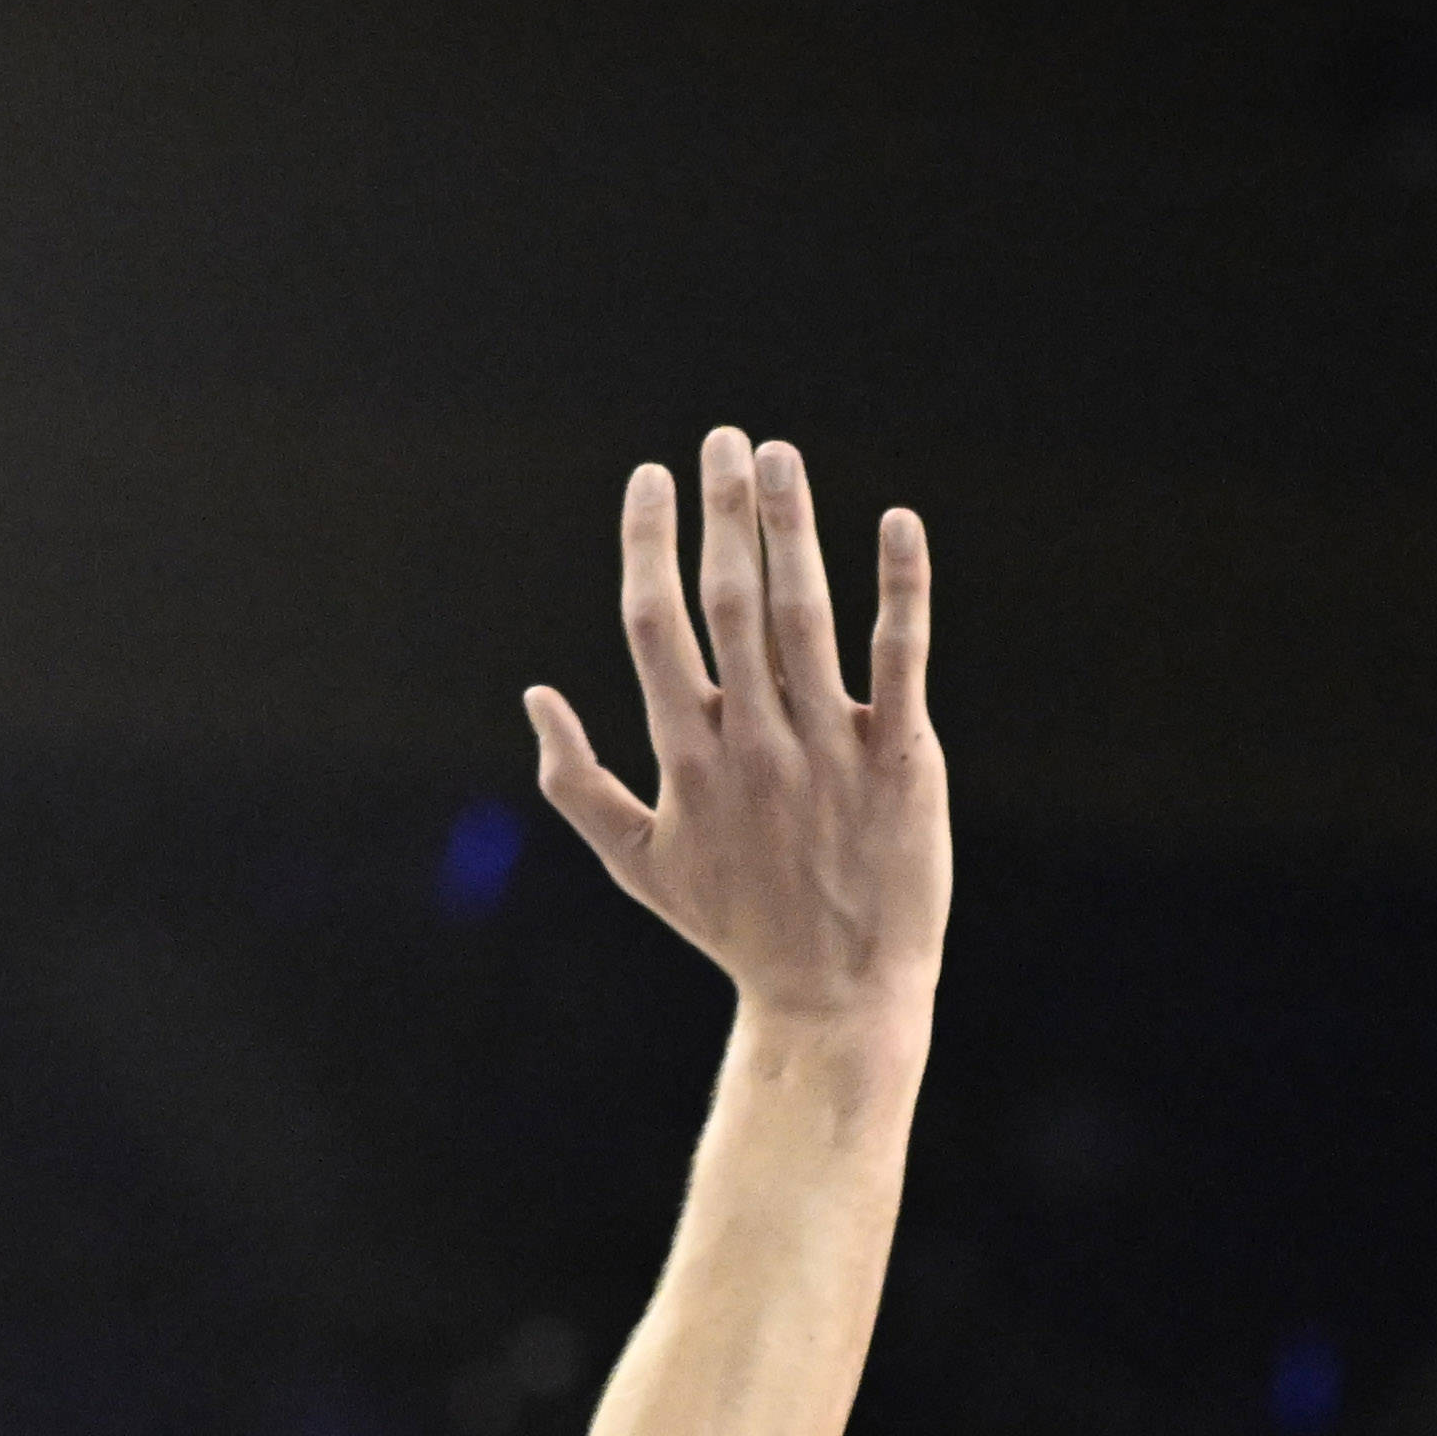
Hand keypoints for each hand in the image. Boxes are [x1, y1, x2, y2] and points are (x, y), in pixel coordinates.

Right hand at [527, 432, 945, 1026]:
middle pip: (729, 603)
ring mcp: (828, 750)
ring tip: (779, 455)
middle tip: (722, 438)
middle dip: (721, 512)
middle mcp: (754, 745)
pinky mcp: (900, 760)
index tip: (651, 477)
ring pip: (805, 617)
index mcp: (688, 760)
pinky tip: (897, 522)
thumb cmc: (736, 927)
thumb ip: (576, 784)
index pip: (655, 628)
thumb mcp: (639, 865)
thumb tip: (534, 696)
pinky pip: (901, 658)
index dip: (649, 544)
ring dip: (791, 526)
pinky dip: (901, 589)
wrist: (836, 997)